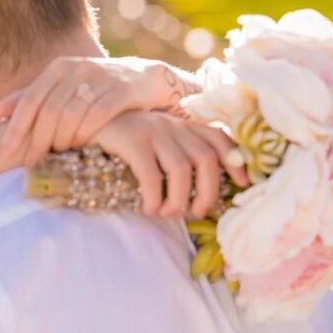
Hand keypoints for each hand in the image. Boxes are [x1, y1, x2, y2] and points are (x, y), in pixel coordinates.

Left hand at [0, 56, 201, 166]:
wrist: (145, 79)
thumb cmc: (96, 89)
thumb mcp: (63, 88)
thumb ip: (32, 98)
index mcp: (58, 67)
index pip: (30, 100)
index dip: (16, 128)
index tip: (5, 152)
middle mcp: (77, 68)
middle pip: (49, 110)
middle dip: (37, 140)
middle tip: (31, 163)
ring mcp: (101, 77)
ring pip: (71, 114)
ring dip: (60, 140)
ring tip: (55, 158)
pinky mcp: (122, 89)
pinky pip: (98, 115)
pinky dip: (85, 134)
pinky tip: (79, 149)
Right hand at [93, 111, 248, 218]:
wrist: (90, 118)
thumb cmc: (128, 139)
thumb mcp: (159, 141)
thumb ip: (180, 154)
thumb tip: (200, 193)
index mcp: (184, 125)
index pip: (219, 140)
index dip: (235, 162)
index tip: (242, 185)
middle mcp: (174, 125)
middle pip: (205, 160)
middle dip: (207, 193)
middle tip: (195, 213)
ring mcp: (153, 131)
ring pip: (181, 170)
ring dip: (177, 201)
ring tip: (166, 214)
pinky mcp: (132, 141)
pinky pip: (150, 174)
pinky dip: (154, 197)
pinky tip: (148, 208)